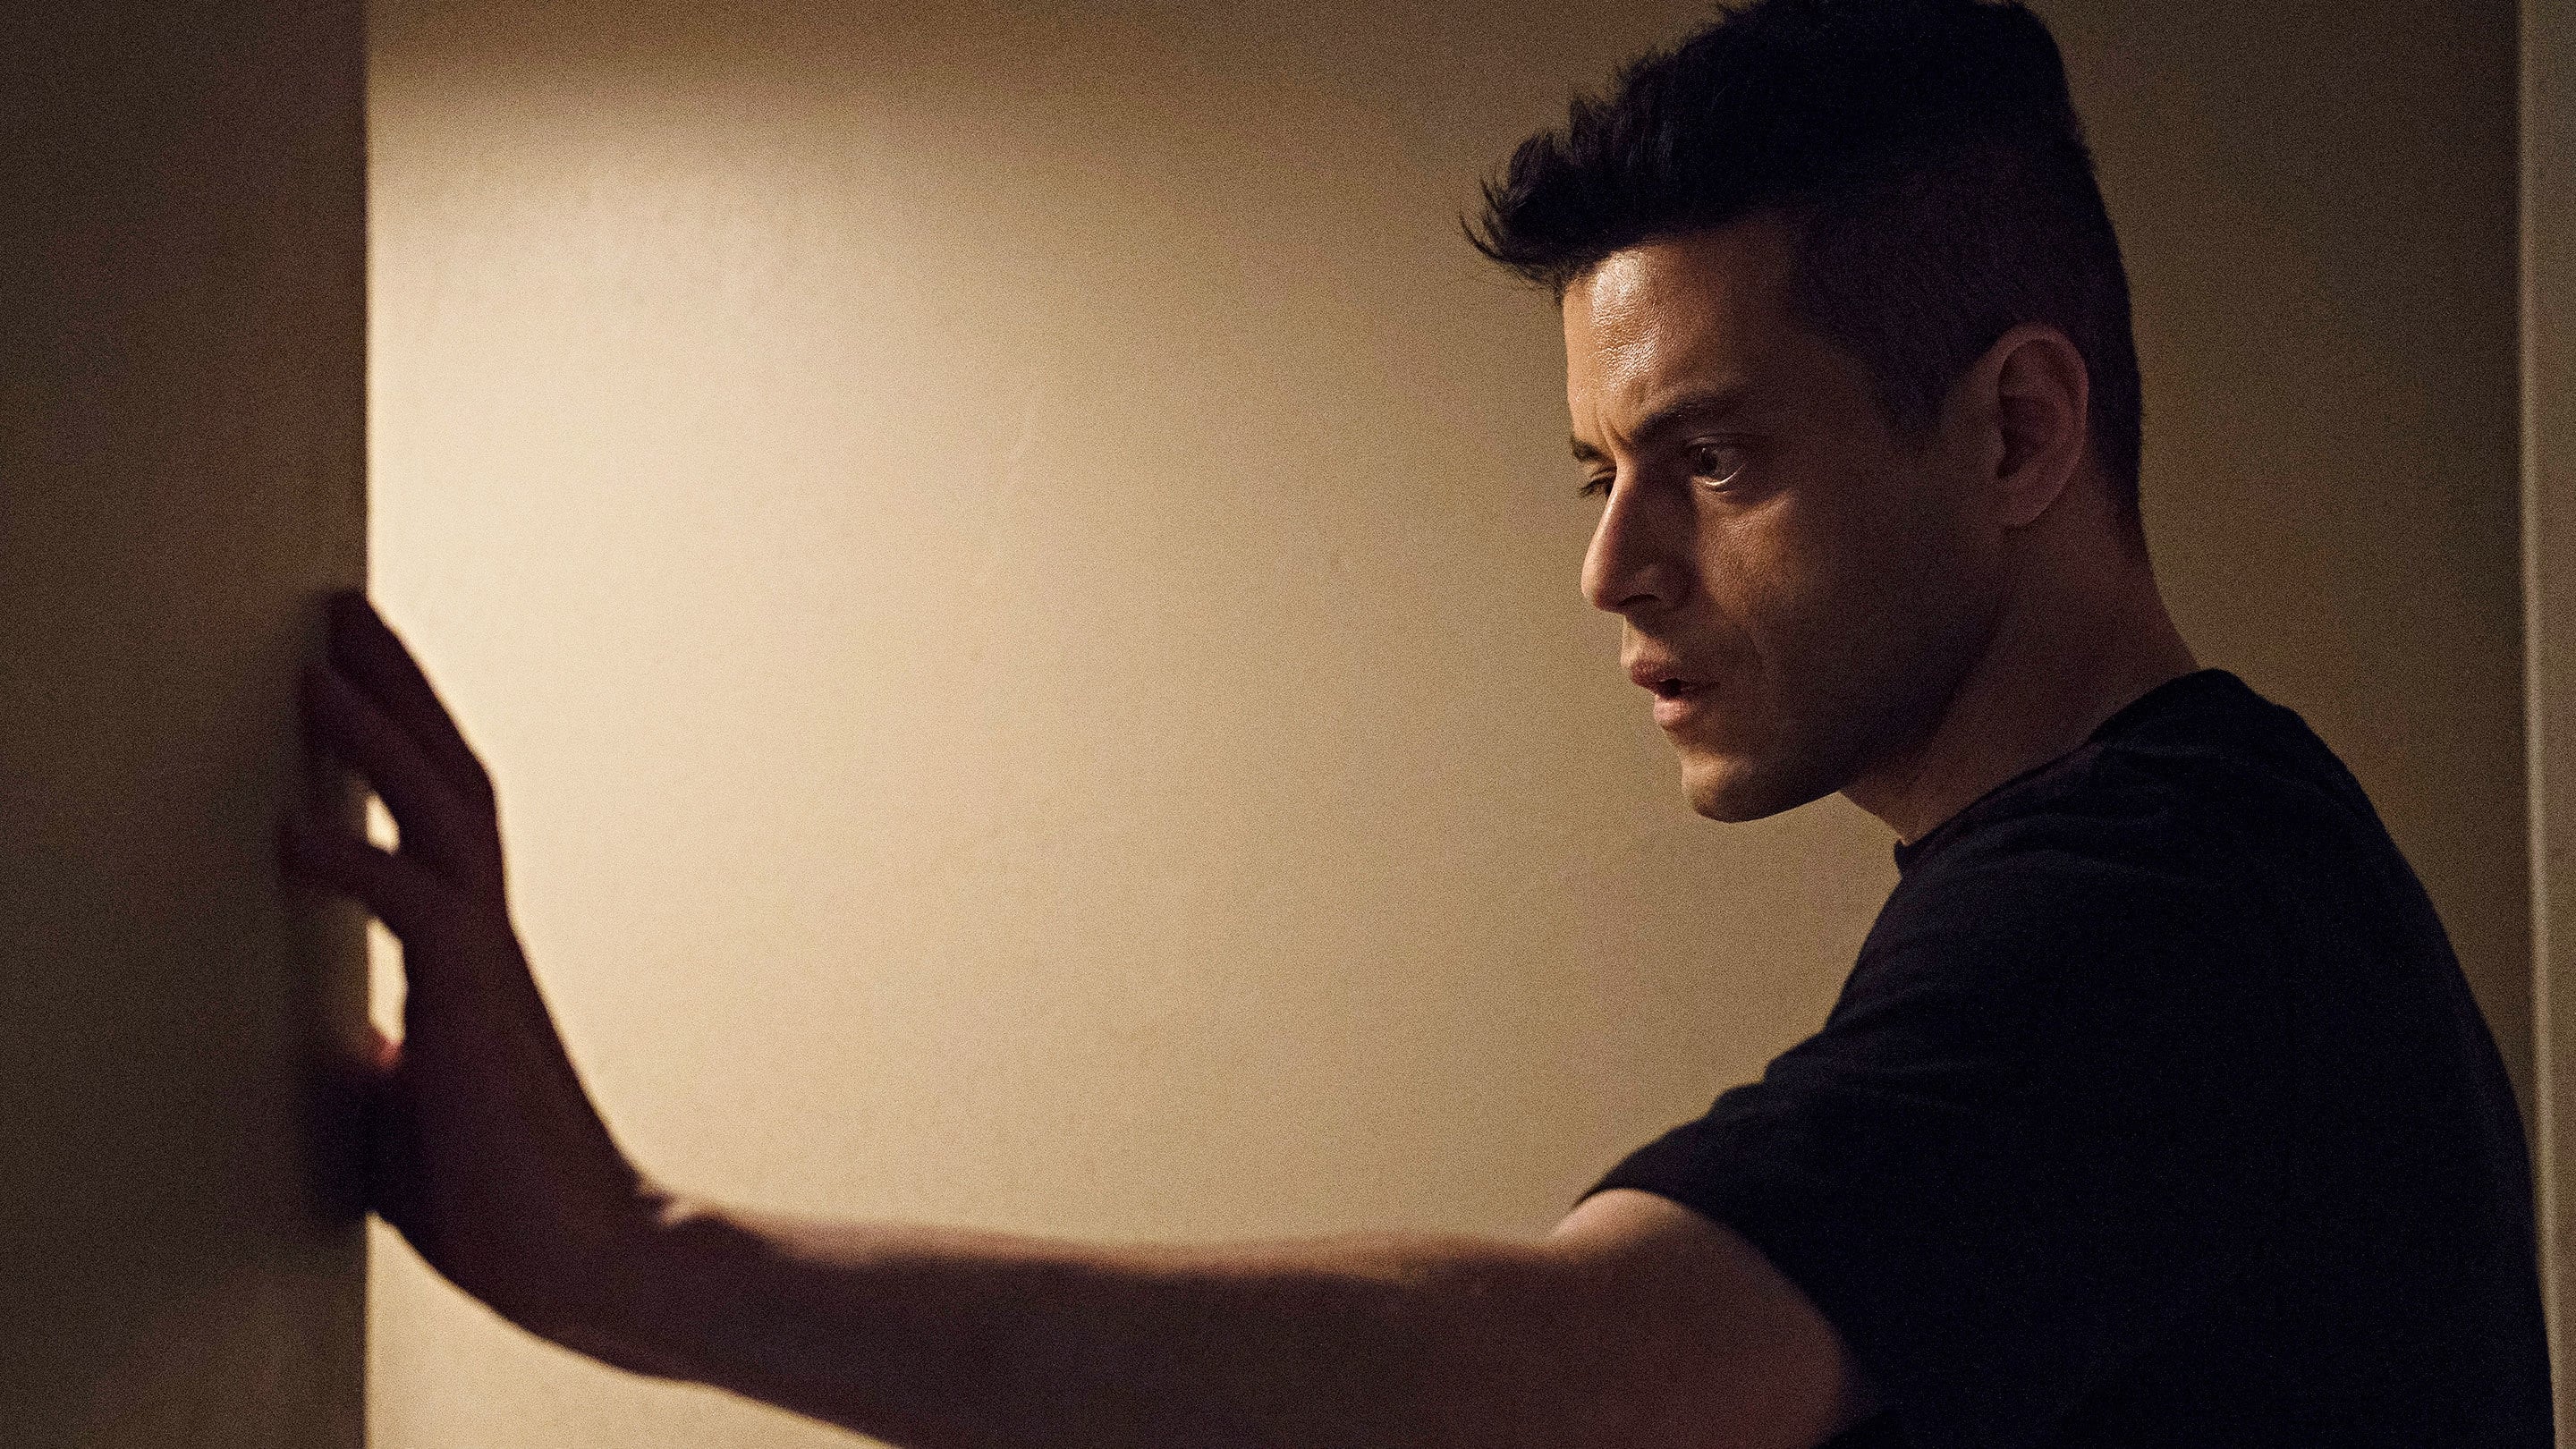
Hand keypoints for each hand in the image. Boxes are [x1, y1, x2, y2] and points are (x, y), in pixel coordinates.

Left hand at [282, 592, 659, 1346]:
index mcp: (471, 956)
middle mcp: (487, 939)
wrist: (584, 1256)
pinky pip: (415, 908)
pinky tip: (290, 828)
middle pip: (449, 778)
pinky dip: (350, 859)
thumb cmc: (504, 1195)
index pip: (437, 817)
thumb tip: (353, 1043)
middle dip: (395, 688)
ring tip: (319, 665)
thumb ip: (388, 1057)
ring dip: (379, 735)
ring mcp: (487, 967)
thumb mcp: (414, 1106)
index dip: (395, 736)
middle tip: (341, 608)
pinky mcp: (473, 1010)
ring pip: (443, 815)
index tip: (351, 665)